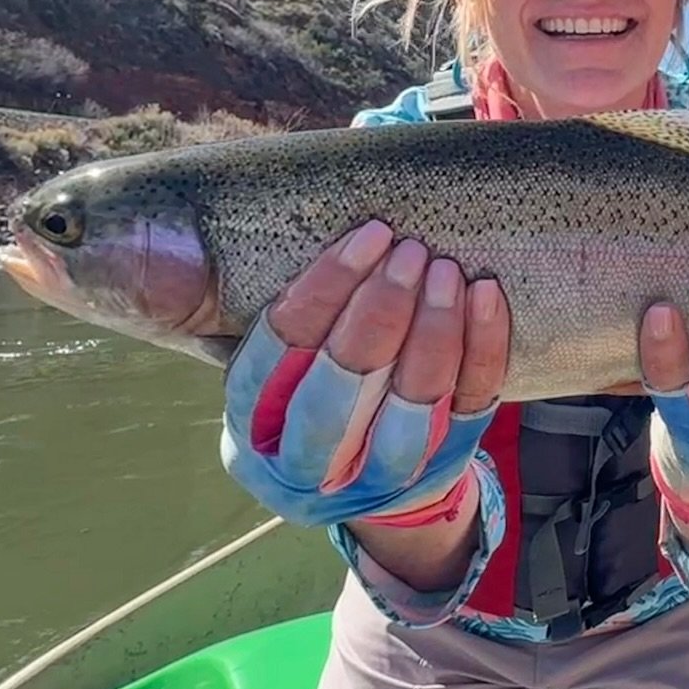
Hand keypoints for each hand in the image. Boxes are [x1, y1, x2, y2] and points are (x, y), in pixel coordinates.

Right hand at [220, 219, 509, 528]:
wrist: (370, 478)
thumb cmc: (310, 385)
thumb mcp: (269, 360)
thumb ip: (252, 297)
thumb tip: (203, 208)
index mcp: (250, 429)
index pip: (271, 360)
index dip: (319, 293)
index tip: (363, 237)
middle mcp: (305, 467)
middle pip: (337, 393)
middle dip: (377, 314)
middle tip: (407, 251)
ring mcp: (376, 480)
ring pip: (408, 413)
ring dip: (432, 334)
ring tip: (445, 270)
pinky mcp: (440, 470)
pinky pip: (467, 410)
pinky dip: (481, 350)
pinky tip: (484, 296)